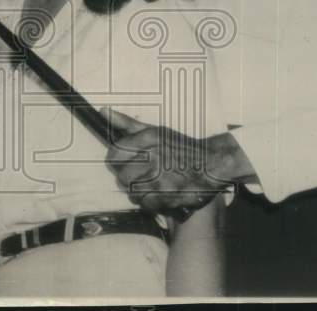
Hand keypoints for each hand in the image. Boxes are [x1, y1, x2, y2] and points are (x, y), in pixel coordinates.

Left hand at [102, 107, 233, 213]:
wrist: (211, 164)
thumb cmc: (181, 147)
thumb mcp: (155, 130)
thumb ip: (127, 123)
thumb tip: (104, 112)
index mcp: (148, 138)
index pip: (114, 154)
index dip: (116, 160)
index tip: (123, 162)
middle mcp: (153, 157)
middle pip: (121, 175)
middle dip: (127, 177)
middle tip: (140, 174)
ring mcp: (159, 177)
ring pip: (131, 191)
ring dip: (138, 190)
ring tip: (150, 183)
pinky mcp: (167, 195)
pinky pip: (144, 203)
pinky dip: (149, 201)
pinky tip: (157, 193)